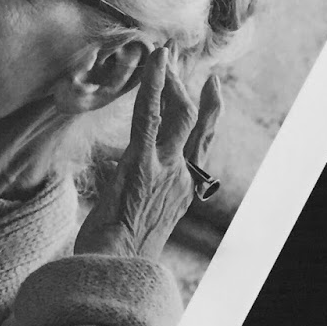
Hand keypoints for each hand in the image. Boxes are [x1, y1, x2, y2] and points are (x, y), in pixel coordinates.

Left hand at [74, 46, 222, 260]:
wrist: (115, 271)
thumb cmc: (117, 251)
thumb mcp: (135, 217)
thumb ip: (135, 189)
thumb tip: (120, 170)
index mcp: (182, 189)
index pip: (200, 142)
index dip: (209, 112)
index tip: (211, 87)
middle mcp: (181, 176)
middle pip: (193, 122)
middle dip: (186, 86)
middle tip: (174, 58)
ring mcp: (164, 170)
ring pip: (177, 114)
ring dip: (169, 81)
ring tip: (162, 54)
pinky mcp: (141, 165)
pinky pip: (148, 119)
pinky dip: (152, 87)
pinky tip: (154, 63)